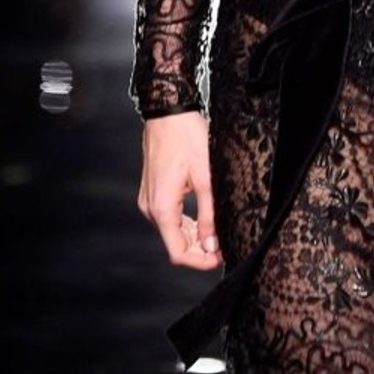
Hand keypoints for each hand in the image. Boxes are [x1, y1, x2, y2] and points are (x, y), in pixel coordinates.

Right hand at [138, 110, 223, 270]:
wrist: (168, 112)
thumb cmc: (187, 138)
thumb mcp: (206, 178)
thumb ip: (210, 215)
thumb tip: (213, 244)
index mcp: (162, 208)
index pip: (178, 253)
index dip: (200, 261)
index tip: (220, 257)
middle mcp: (150, 208)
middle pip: (174, 243)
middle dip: (200, 249)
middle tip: (225, 244)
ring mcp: (148, 199)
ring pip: (172, 231)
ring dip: (194, 236)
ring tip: (218, 230)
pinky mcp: (152, 191)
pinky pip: (168, 217)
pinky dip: (185, 223)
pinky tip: (203, 218)